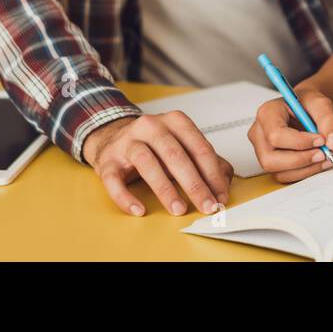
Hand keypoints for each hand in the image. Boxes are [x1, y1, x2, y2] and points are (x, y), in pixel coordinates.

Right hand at [83, 113, 233, 216]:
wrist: (111, 137)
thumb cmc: (152, 145)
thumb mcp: (182, 145)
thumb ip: (205, 160)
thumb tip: (225, 180)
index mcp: (175, 121)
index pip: (199, 147)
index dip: (213, 174)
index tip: (221, 196)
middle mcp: (151, 127)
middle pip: (176, 155)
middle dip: (195, 184)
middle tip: (207, 206)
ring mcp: (127, 142)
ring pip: (147, 164)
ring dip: (165, 190)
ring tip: (178, 209)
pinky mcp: (107, 160)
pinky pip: (114, 180)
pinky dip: (126, 197)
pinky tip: (139, 210)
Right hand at [248, 90, 332, 183]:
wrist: (306, 108)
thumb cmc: (308, 104)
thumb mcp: (321, 104)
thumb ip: (329, 121)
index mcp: (266, 113)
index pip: (276, 135)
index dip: (299, 142)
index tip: (321, 140)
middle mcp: (259, 133)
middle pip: (271, 159)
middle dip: (301, 160)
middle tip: (324, 153)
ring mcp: (263, 151)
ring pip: (278, 172)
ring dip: (306, 169)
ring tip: (326, 157)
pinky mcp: (272, 163)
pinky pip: (285, 176)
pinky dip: (305, 172)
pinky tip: (319, 162)